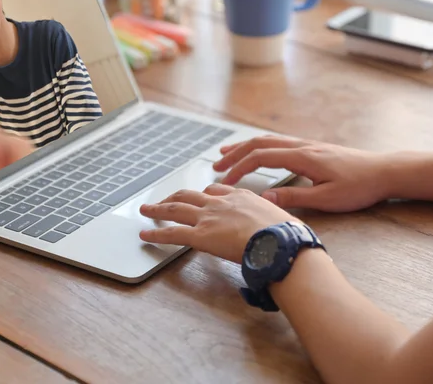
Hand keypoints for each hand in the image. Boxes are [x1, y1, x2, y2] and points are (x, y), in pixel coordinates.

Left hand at [139, 184, 297, 262]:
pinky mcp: (200, 236)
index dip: (205, 194)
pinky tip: (145, 234)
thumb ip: (276, 219)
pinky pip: (172, 233)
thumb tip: (287, 228)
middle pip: (191, 195)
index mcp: (242, 197)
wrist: (280, 242)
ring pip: (176, 209)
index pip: (217, 190)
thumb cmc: (287, 235)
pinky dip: (156, 233)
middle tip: (166, 198)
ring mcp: (209, 218)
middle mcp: (222, 203)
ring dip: (158, 208)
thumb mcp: (283, 218)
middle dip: (176, 196)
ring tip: (146, 209)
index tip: (201, 196)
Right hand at [213, 135, 392, 211]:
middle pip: (260, 144)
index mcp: (303, 157)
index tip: (223, 182)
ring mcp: (308, 145)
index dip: (238, 168)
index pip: (260, 158)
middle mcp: (303, 146)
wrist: (385, 171)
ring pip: (269, 140)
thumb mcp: (326, 199)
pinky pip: (280, 142)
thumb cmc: (359, 187)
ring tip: (227, 154)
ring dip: (246, 147)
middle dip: (234, 154)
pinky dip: (262, 146)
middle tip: (215, 166)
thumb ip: (294, 198)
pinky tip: (259, 153)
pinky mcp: (314, 148)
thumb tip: (263, 199)